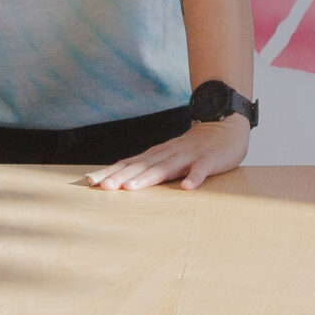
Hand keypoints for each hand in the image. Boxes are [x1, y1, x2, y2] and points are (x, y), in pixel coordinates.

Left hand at [85, 113, 248, 191]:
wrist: (224, 126)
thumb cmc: (192, 147)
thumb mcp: (166, 156)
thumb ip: (148, 167)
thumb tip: (121, 180)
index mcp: (156, 155)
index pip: (129, 164)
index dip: (110, 172)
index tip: (90, 181)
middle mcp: (168, 154)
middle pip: (141, 166)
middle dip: (121, 177)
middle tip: (103, 186)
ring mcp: (188, 156)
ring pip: (165, 167)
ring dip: (147, 178)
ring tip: (131, 188)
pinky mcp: (208, 161)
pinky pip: (200, 170)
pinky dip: (193, 178)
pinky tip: (186, 187)